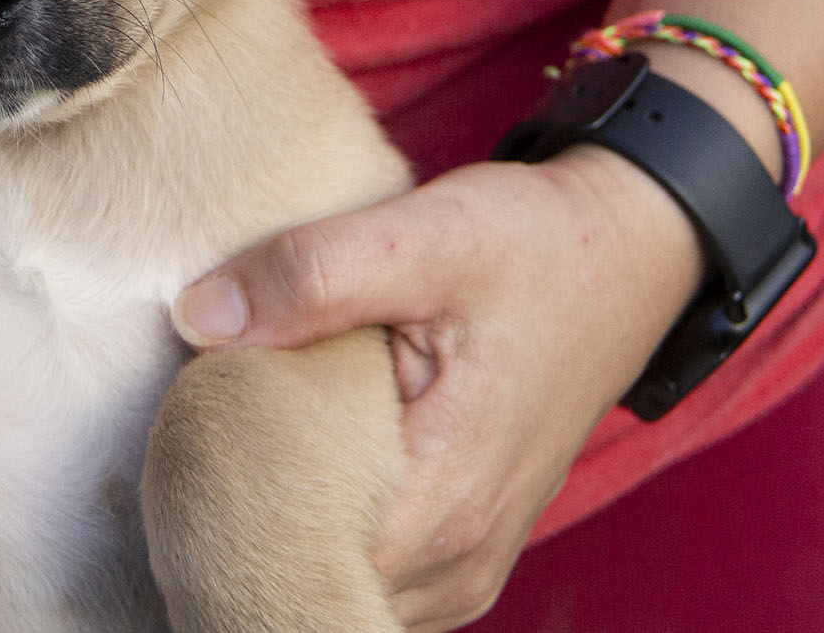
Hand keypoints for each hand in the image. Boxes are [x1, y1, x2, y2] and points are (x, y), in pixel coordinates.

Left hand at [170, 151, 704, 631]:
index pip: (290, 556)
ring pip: (334, 588)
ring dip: (283, 530)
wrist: (626, 251)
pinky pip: (370, 578)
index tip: (197, 434)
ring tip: (252, 444)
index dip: (226, 503)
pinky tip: (299, 465)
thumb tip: (199, 319)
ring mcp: (465, 566)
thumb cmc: (533, 244)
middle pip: (305, 581)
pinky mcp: (463, 551)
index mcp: (443, 497)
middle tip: (208, 435)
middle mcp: (458, 559)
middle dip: (246, 520)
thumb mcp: (423, 235)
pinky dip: (325, 533)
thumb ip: (310, 275)